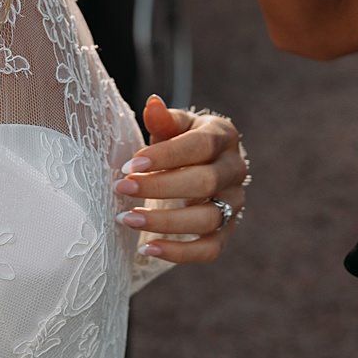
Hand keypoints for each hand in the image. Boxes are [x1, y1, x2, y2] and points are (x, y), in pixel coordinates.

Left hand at [111, 96, 249, 263]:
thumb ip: (163, 119)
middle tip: (121, 188)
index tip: (130, 165)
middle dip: (159, 187)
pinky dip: (180, 253)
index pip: (201, 145)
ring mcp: (235, 203)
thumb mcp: (172, 127)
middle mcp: (236, 170)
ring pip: (207, 219)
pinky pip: (210, 249)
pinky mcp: (227, 230)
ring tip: (127, 218)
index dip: (166, 156)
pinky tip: (148, 249)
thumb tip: (152, 103)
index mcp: (223, 136)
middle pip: (205, 183)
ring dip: (164, 222)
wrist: (200, 167)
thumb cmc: (181, 143)